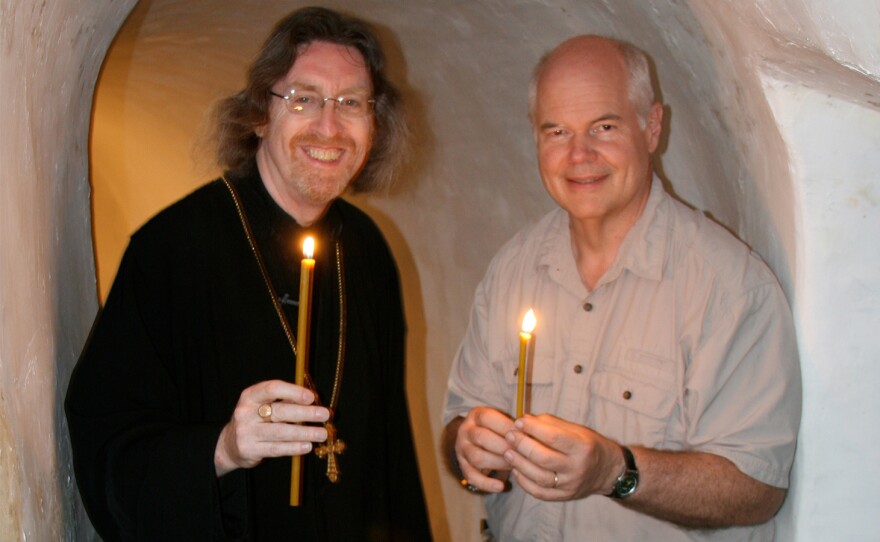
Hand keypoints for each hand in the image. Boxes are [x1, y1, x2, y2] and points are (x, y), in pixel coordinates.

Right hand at [214, 379, 329, 475]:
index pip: (272, 388)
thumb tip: (313, 400)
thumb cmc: (255, 420)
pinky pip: (276, 449)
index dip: (293, 391)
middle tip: (325, 415)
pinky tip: (308, 446)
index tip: (311, 397)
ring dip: (304, 432)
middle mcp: (245, 412)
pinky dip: (294, 447)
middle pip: (280, 411)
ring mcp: (246, 432)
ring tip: (322, 434)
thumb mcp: (263, 405)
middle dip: (305, 413)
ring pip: (280, 432)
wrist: (229, 444)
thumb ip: (284, 400)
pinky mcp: (249, 450)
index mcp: (250, 396)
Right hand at [453, 407, 516, 492]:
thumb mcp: (502, 421)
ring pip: (476, 457)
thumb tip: (531, 434)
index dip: (506, 426)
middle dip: (504, 447)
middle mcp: (465, 430)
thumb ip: (514, 426)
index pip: (488, 418)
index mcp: (476, 415)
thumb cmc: (497, 430)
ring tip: (514, 467)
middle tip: (521, 453)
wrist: (475, 440)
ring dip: (498, 463)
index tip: (523, 435)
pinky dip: (486, 483)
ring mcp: (462, 449)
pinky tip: (501, 486)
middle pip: (481, 437)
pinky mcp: (462, 466)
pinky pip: (471, 476)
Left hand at [503, 414, 622, 500]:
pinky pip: (540, 492)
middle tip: (510, 436)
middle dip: (522, 445)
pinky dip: (524, 482)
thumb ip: (551, 424)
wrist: (608, 471)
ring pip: (539, 478)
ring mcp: (570, 485)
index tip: (519, 422)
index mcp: (582, 447)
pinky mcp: (564, 496)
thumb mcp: (576, 429)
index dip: (533, 429)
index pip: (553, 437)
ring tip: (508, 452)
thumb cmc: (589, 445)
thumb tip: (524, 421)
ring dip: (519, 464)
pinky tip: (516, 470)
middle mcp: (577, 468)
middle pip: (543, 458)